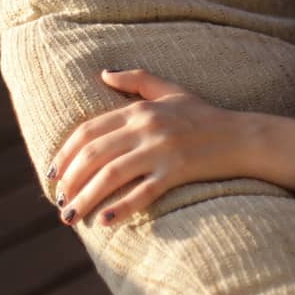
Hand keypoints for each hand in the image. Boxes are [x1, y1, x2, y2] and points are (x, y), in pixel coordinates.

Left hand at [48, 69, 261, 226]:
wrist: (242, 136)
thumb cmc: (205, 115)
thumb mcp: (171, 90)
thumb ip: (137, 79)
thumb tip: (103, 74)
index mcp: (140, 109)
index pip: (88, 131)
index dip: (65, 154)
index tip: (53, 175)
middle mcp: (146, 127)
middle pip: (93, 155)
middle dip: (70, 181)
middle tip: (60, 202)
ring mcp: (162, 150)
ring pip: (110, 176)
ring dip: (85, 199)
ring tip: (72, 217)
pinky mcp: (177, 171)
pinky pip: (143, 192)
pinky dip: (121, 208)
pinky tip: (105, 221)